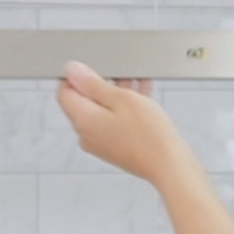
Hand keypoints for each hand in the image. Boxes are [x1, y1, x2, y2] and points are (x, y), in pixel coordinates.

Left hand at [55, 61, 193, 185]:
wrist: (169, 164)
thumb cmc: (149, 135)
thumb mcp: (121, 98)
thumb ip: (93, 83)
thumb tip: (72, 71)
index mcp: (82, 120)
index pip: (64, 91)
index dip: (76, 76)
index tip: (94, 68)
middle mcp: (86, 134)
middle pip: (84, 101)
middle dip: (102, 84)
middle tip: (121, 74)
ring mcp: (100, 143)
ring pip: (102, 111)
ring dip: (116, 95)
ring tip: (136, 83)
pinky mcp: (113, 148)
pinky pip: (113, 122)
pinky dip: (124, 109)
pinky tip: (142, 97)